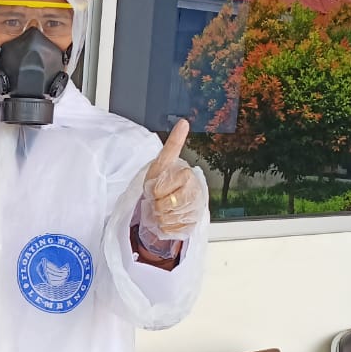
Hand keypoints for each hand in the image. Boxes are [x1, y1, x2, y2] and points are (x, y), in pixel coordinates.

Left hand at [140, 119, 203, 239]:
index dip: (154, 190)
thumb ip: (173, 145)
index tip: (162, 172)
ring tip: (162, 209)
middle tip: (158, 200)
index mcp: (187, 174)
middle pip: (166, 204)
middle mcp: (194, 190)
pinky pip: (172, 229)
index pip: (162, 188)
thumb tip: (184, 122)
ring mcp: (195, 208)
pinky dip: (165, 227)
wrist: (168, 202)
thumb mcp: (161, 164)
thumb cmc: (162, 182)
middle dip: (156, 204)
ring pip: (168, 218)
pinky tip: (168, 218)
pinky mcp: (193, 223)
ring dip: (159, 216)